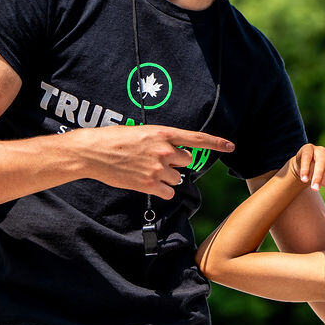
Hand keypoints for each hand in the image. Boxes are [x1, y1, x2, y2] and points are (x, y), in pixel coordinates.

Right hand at [73, 125, 234, 199]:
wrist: (93, 152)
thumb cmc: (114, 139)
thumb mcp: (141, 132)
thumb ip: (161, 141)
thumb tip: (174, 154)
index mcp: (163, 133)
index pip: (196, 138)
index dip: (216, 143)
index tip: (231, 146)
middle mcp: (164, 150)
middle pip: (187, 161)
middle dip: (176, 163)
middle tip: (156, 161)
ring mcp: (157, 168)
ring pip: (177, 178)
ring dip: (166, 178)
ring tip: (146, 170)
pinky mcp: (149, 184)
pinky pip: (168, 192)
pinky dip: (161, 191)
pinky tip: (146, 183)